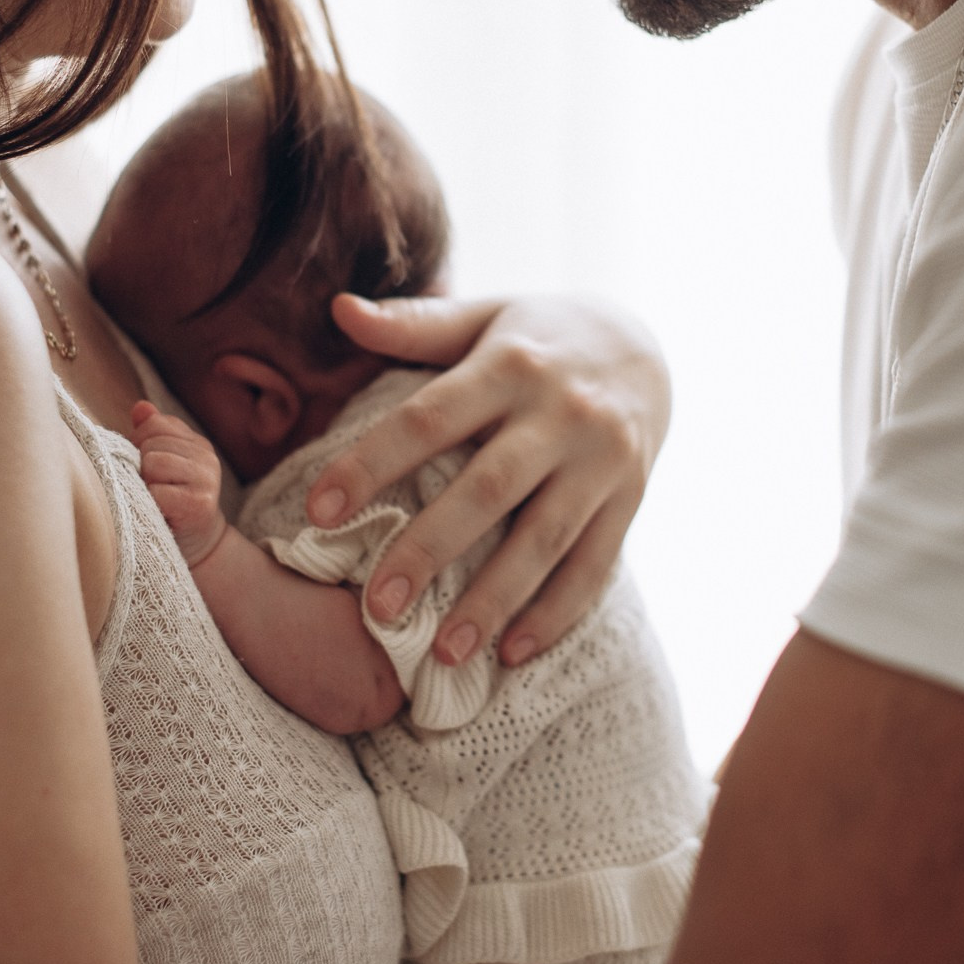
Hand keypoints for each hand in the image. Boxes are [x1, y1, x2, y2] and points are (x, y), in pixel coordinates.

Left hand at [129, 402, 226, 568]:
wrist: (196, 547)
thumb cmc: (171, 505)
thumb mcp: (164, 466)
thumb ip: (152, 434)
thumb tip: (140, 407)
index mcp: (197, 443)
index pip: (154, 424)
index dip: (139, 445)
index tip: (144, 470)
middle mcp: (207, 457)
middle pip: (151, 445)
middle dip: (140, 468)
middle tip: (150, 491)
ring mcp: (207, 479)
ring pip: (153, 463)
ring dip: (145, 485)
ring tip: (153, 500)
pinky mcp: (199, 504)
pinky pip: (157, 492)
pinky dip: (151, 504)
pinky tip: (159, 513)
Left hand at [304, 295, 670, 667]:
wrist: (645, 343)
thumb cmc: (537, 336)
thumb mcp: (483, 316)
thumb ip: (413, 325)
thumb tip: (339, 309)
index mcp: (509, 364)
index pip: (429, 418)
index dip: (372, 463)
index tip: (318, 511)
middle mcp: (560, 412)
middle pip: (488, 489)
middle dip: (430, 550)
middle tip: (376, 606)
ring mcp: (602, 459)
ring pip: (544, 538)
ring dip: (494, 601)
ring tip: (444, 653)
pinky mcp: (631, 496)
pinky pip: (595, 564)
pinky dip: (555, 612)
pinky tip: (512, 654)